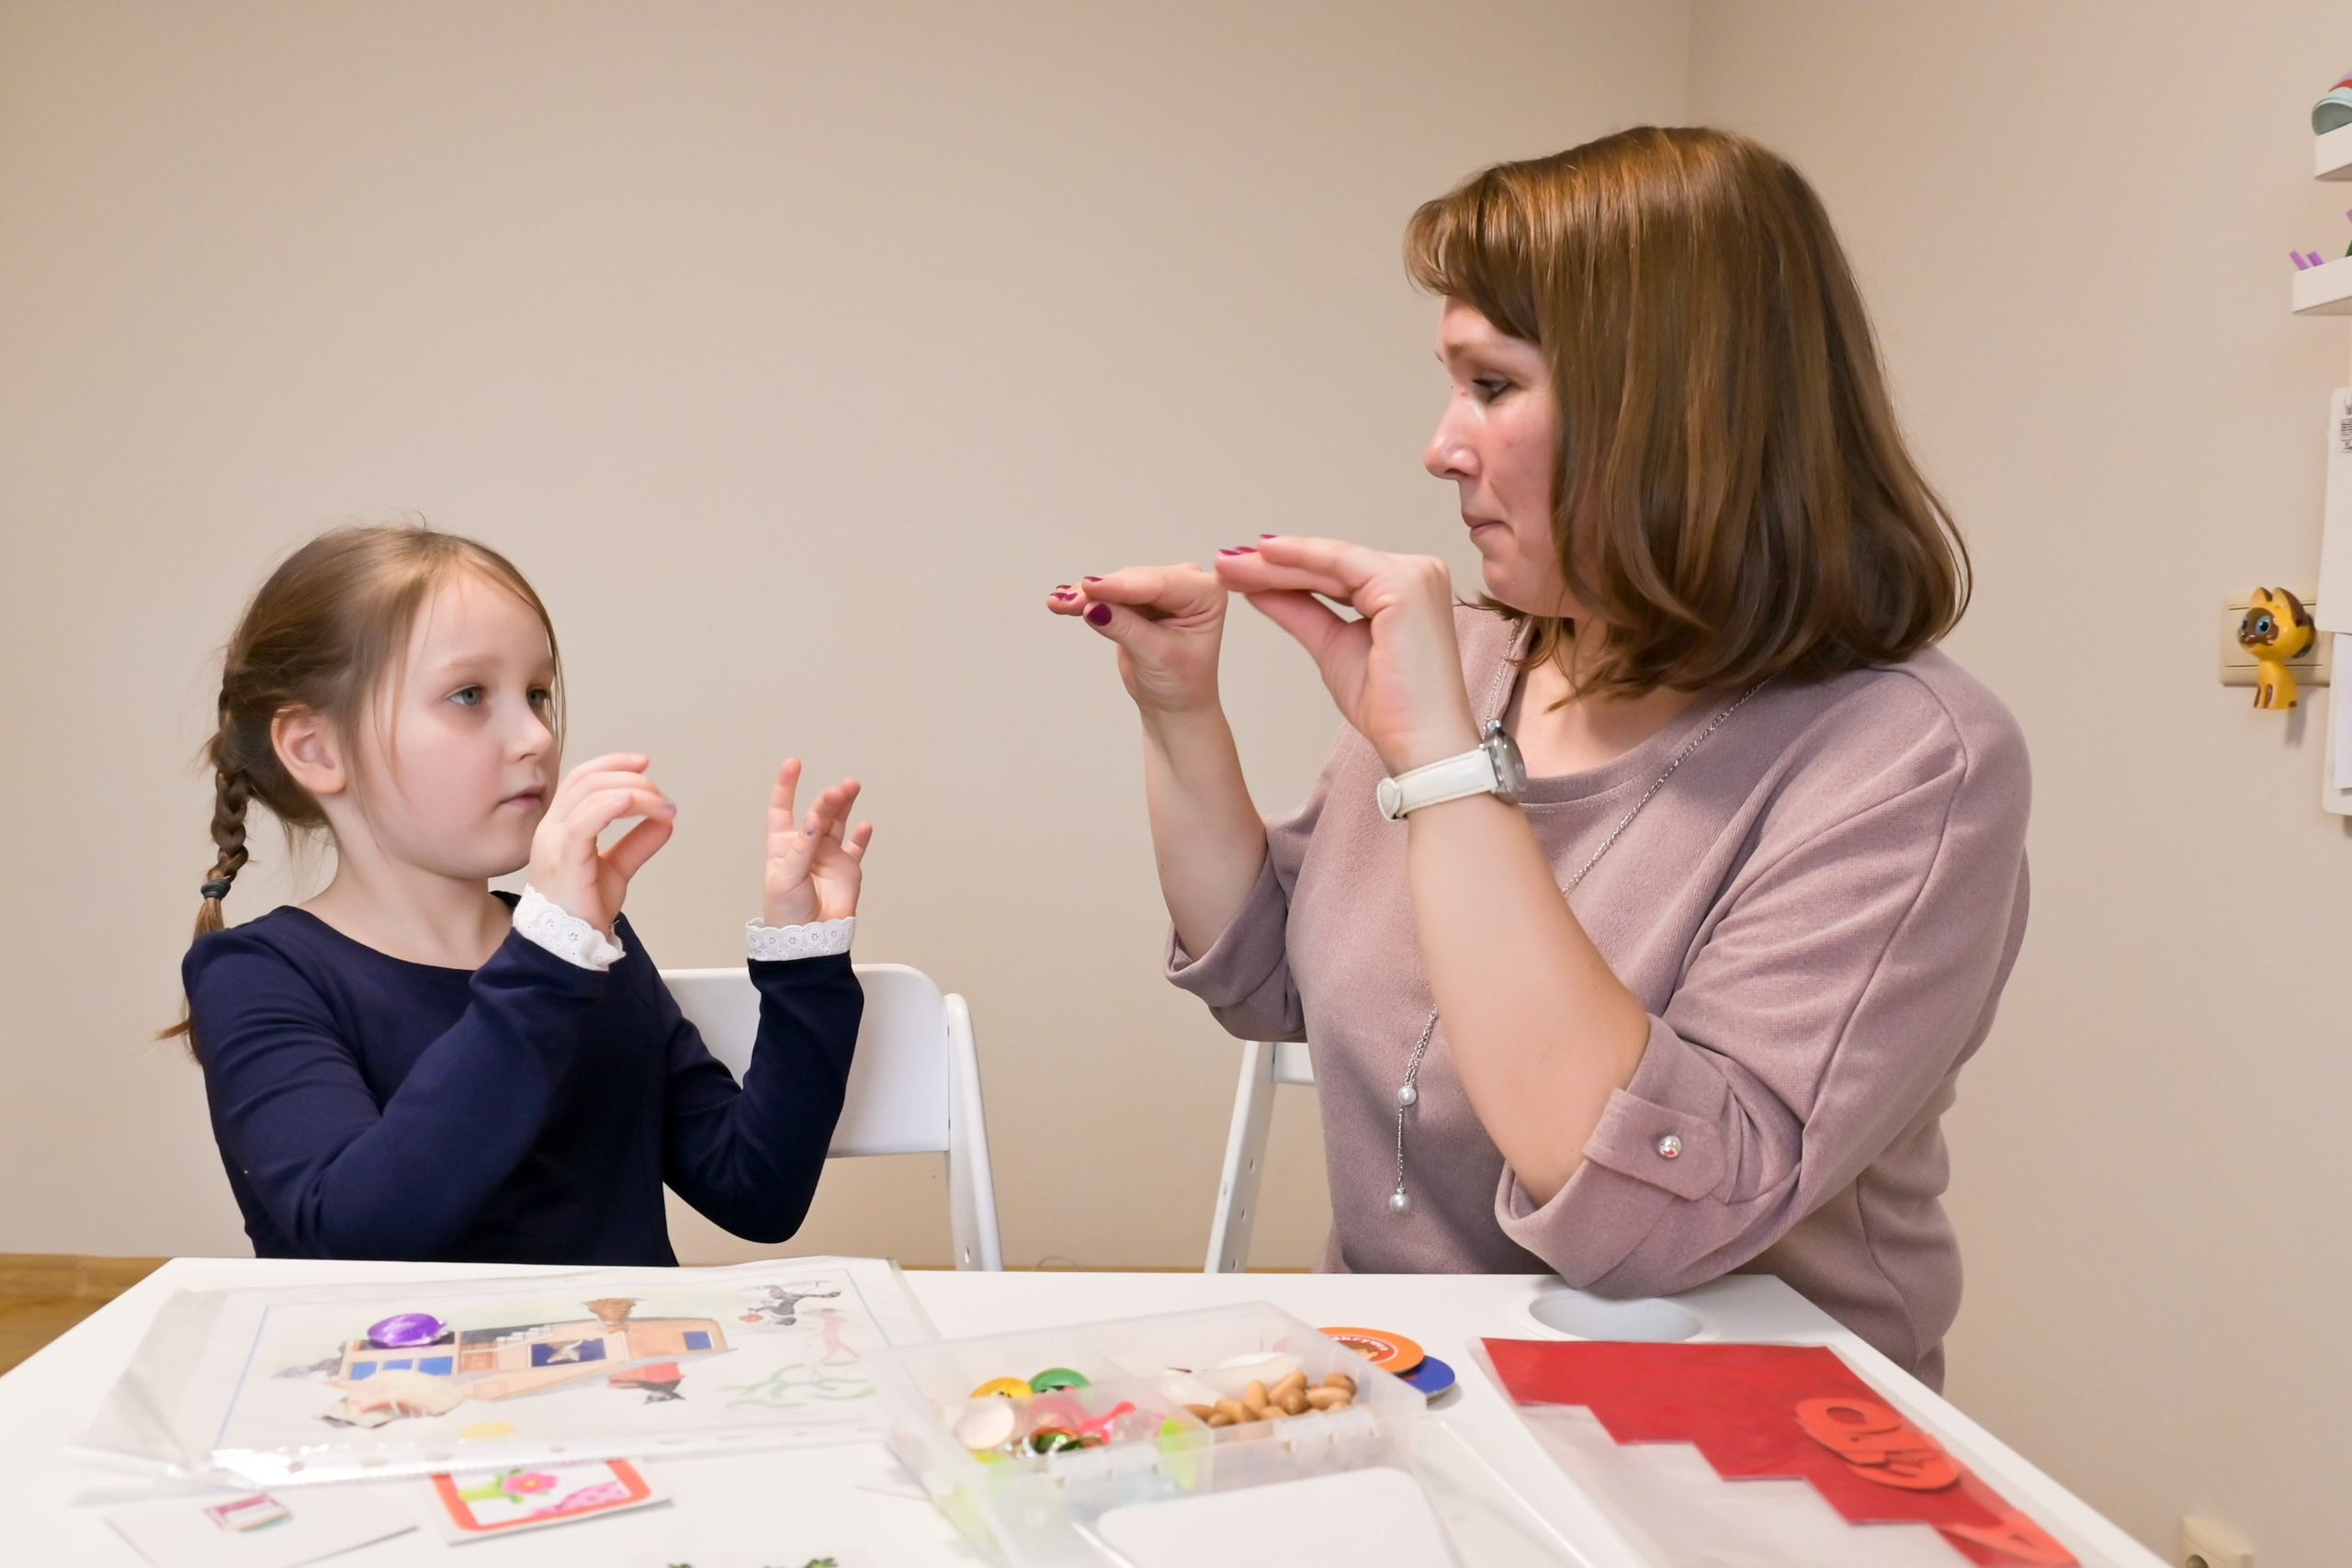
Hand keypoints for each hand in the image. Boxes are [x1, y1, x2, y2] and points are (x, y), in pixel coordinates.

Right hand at [527, 753, 676, 933]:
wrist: (568, 945)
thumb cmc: (583, 908)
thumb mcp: (617, 868)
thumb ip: (637, 843)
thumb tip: (664, 820)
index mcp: (561, 825)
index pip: (582, 779)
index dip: (612, 764)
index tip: (644, 764)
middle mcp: (552, 828)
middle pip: (588, 780)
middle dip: (630, 778)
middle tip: (661, 796)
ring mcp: (554, 842)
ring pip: (590, 795)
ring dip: (633, 793)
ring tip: (662, 806)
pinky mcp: (563, 860)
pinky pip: (583, 823)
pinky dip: (608, 807)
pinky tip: (630, 802)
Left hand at [764, 758, 872, 925]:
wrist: (809, 938)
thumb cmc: (786, 911)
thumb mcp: (786, 877)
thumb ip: (803, 847)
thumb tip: (814, 818)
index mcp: (784, 845)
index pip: (783, 808)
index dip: (787, 786)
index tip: (794, 764)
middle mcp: (807, 845)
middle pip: (818, 812)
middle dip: (828, 799)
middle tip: (840, 790)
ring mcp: (828, 855)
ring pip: (837, 822)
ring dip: (844, 804)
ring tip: (852, 787)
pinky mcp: (847, 868)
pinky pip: (856, 847)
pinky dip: (861, 836)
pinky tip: (865, 825)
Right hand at [1048, 565, 1227, 720]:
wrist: (1175, 705)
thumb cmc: (1182, 684)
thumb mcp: (1157, 656)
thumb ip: (1126, 628)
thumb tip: (1093, 606)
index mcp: (1206, 594)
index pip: (1159, 585)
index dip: (1122, 587)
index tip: (1090, 588)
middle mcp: (1186, 584)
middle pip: (1135, 581)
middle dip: (1100, 592)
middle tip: (1068, 602)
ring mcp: (1161, 589)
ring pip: (1117, 585)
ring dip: (1087, 595)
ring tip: (1059, 603)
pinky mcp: (1138, 598)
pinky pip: (1109, 594)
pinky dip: (1086, 600)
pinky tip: (1062, 600)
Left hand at [1213, 536, 1480, 772]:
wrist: (1420, 744)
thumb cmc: (1391, 708)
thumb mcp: (1331, 647)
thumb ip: (1299, 611)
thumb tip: (1259, 588)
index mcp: (1406, 589)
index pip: (1335, 572)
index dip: (1284, 570)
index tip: (1238, 571)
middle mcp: (1418, 573)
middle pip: (1331, 564)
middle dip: (1272, 563)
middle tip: (1225, 562)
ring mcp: (1416, 575)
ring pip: (1331, 561)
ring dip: (1277, 562)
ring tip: (1231, 563)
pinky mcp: (1407, 584)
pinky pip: (1340, 564)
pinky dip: (1299, 560)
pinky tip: (1263, 557)